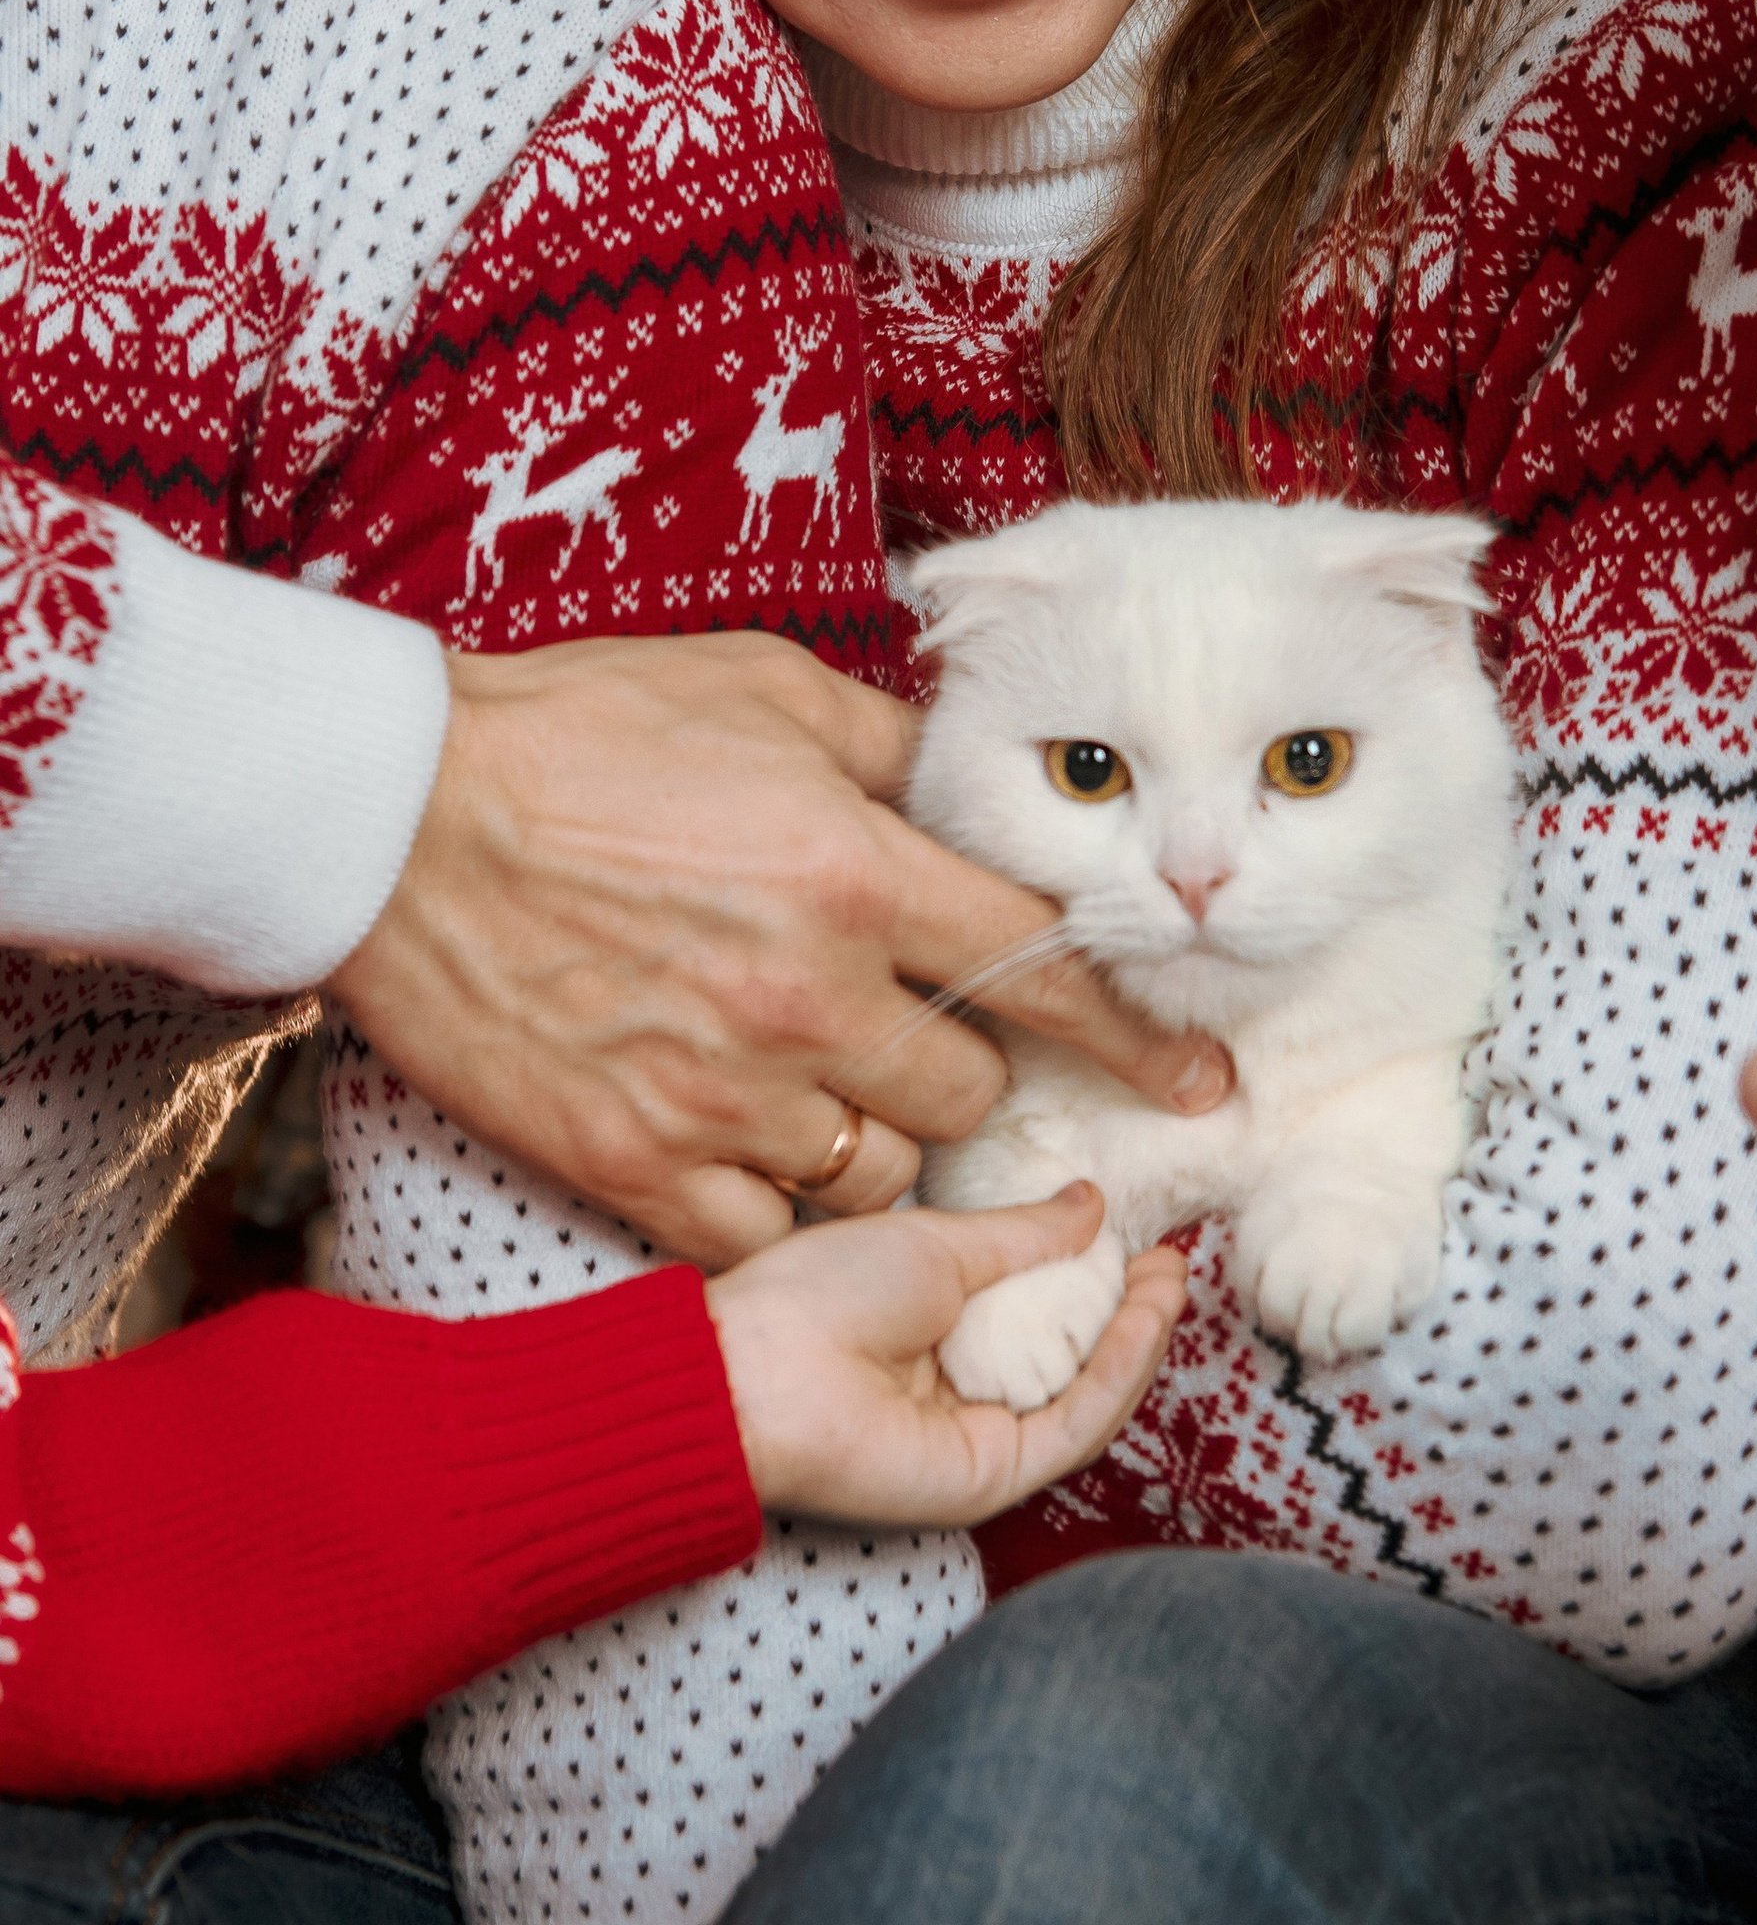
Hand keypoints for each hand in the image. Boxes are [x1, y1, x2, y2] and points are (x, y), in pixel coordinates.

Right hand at [329, 635, 1231, 1268]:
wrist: (389, 818)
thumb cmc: (578, 733)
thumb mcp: (764, 691)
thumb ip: (893, 746)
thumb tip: (978, 780)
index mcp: (855, 874)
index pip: (1046, 975)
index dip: (1138, 1035)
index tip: (1200, 1077)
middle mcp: (808, 996)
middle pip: (969, 1091)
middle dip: (966, 1068)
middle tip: (914, 1033)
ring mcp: (718, 1092)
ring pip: (880, 1175)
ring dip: (877, 1141)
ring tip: (820, 1085)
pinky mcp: (629, 1159)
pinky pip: (764, 1234)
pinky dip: (777, 1208)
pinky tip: (753, 1154)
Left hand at [706, 1185, 1186, 1524]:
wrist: (757, 1371)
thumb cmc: (819, 1294)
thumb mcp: (938, 1243)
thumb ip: (1023, 1235)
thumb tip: (1088, 1203)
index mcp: (940, 1334)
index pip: (1040, 1314)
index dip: (1096, 1276)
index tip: (1137, 1234)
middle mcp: (965, 1391)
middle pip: (1073, 1358)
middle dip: (1129, 1310)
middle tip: (1171, 1261)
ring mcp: (981, 1438)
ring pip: (1086, 1396)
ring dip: (1138, 1338)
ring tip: (1170, 1279)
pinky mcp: (993, 1477)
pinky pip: (1076, 1426)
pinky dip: (1120, 1372)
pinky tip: (1146, 1316)